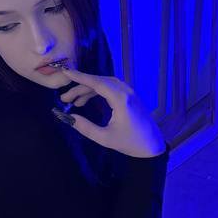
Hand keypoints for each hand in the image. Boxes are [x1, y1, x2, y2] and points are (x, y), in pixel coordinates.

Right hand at [51, 63, 165, 157]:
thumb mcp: (105, 138)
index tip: (65, 71)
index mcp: (121, 100)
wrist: (152, 146)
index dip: (80, 77)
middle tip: (64, 98)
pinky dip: (97, 91)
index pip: (97, 83)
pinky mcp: (129, 96)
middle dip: (80, 87)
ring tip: (73, 101)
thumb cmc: (130, 143)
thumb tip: (68, 117)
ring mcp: (129, 92)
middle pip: (99, 82)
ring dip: (88, 89)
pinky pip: (110, 87)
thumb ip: (85, 127)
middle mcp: (126, 92)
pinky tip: (86, 99)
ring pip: (104, 83)